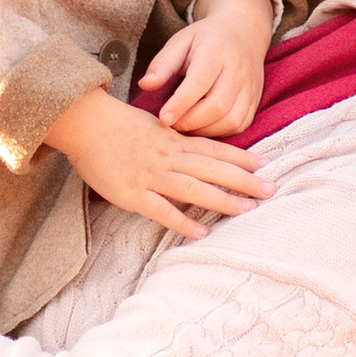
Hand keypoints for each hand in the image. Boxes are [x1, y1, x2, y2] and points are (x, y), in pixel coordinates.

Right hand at [46, 85, 267, 237]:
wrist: (84, 123)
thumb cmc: (117, 125)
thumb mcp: (153, 127)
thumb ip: (176, 140)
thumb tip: (197, 151)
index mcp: (174, 140)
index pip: (214, 149)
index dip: (241, 158)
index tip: (266, 164)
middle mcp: (168, 156)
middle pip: (212, 168)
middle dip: (243, 180)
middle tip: (271, 189)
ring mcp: (151, 175)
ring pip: (193, 188)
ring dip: (222, 200)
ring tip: (247, 210)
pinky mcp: (132, 193)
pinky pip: (161, 210)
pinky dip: (182, 222)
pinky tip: (201, 233)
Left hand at [138, 0, 277, 135]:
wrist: (244, 31)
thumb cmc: (206, 38)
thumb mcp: (180, 42)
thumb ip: (163, 64)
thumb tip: (145, 85)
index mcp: (215, 53)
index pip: (199, 83)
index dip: (181, 104)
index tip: (163, 119)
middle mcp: (237, 71)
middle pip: (217, 106)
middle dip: (190, 121)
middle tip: (170, 123)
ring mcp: (250, 87)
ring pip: (232, 120)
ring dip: (205, 130)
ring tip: (186, 126)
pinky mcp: (255, 100)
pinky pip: (240, 125)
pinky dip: (220, 132)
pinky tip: (204, 127)